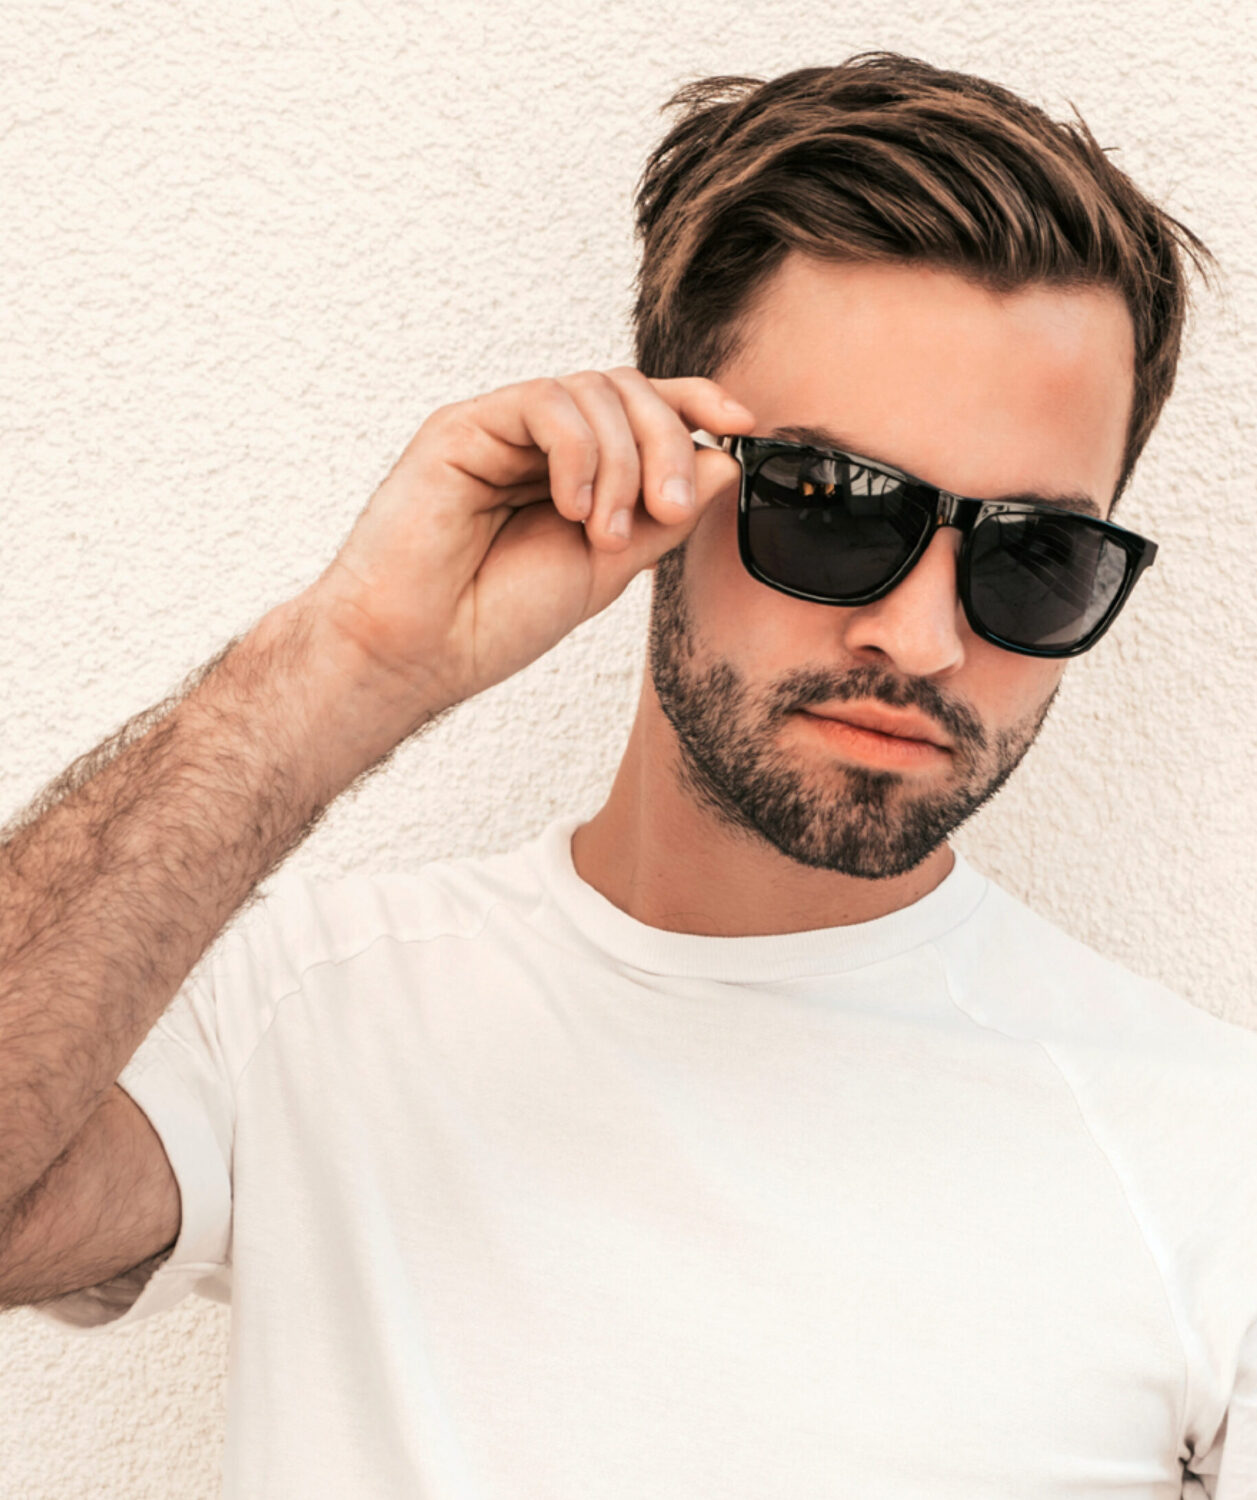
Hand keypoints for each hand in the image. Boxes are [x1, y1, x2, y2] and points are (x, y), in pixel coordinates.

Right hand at [307, 367, 754, 720]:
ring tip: (605, 533)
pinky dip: (579, 453)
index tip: (744, 423)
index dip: (697, 403)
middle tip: (670, 512)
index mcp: (576, 472)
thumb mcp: (608, 568)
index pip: (643, 411)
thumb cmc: (496, 619)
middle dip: (668, 445)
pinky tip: (572, 508)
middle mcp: (540, 444)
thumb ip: (662, 516)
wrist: (418, 651)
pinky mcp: (464, 427)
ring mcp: (501, 431)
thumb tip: (724, 459)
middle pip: (630, 392)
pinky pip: (545, 403)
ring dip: (624, 461)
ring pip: (594, 391)